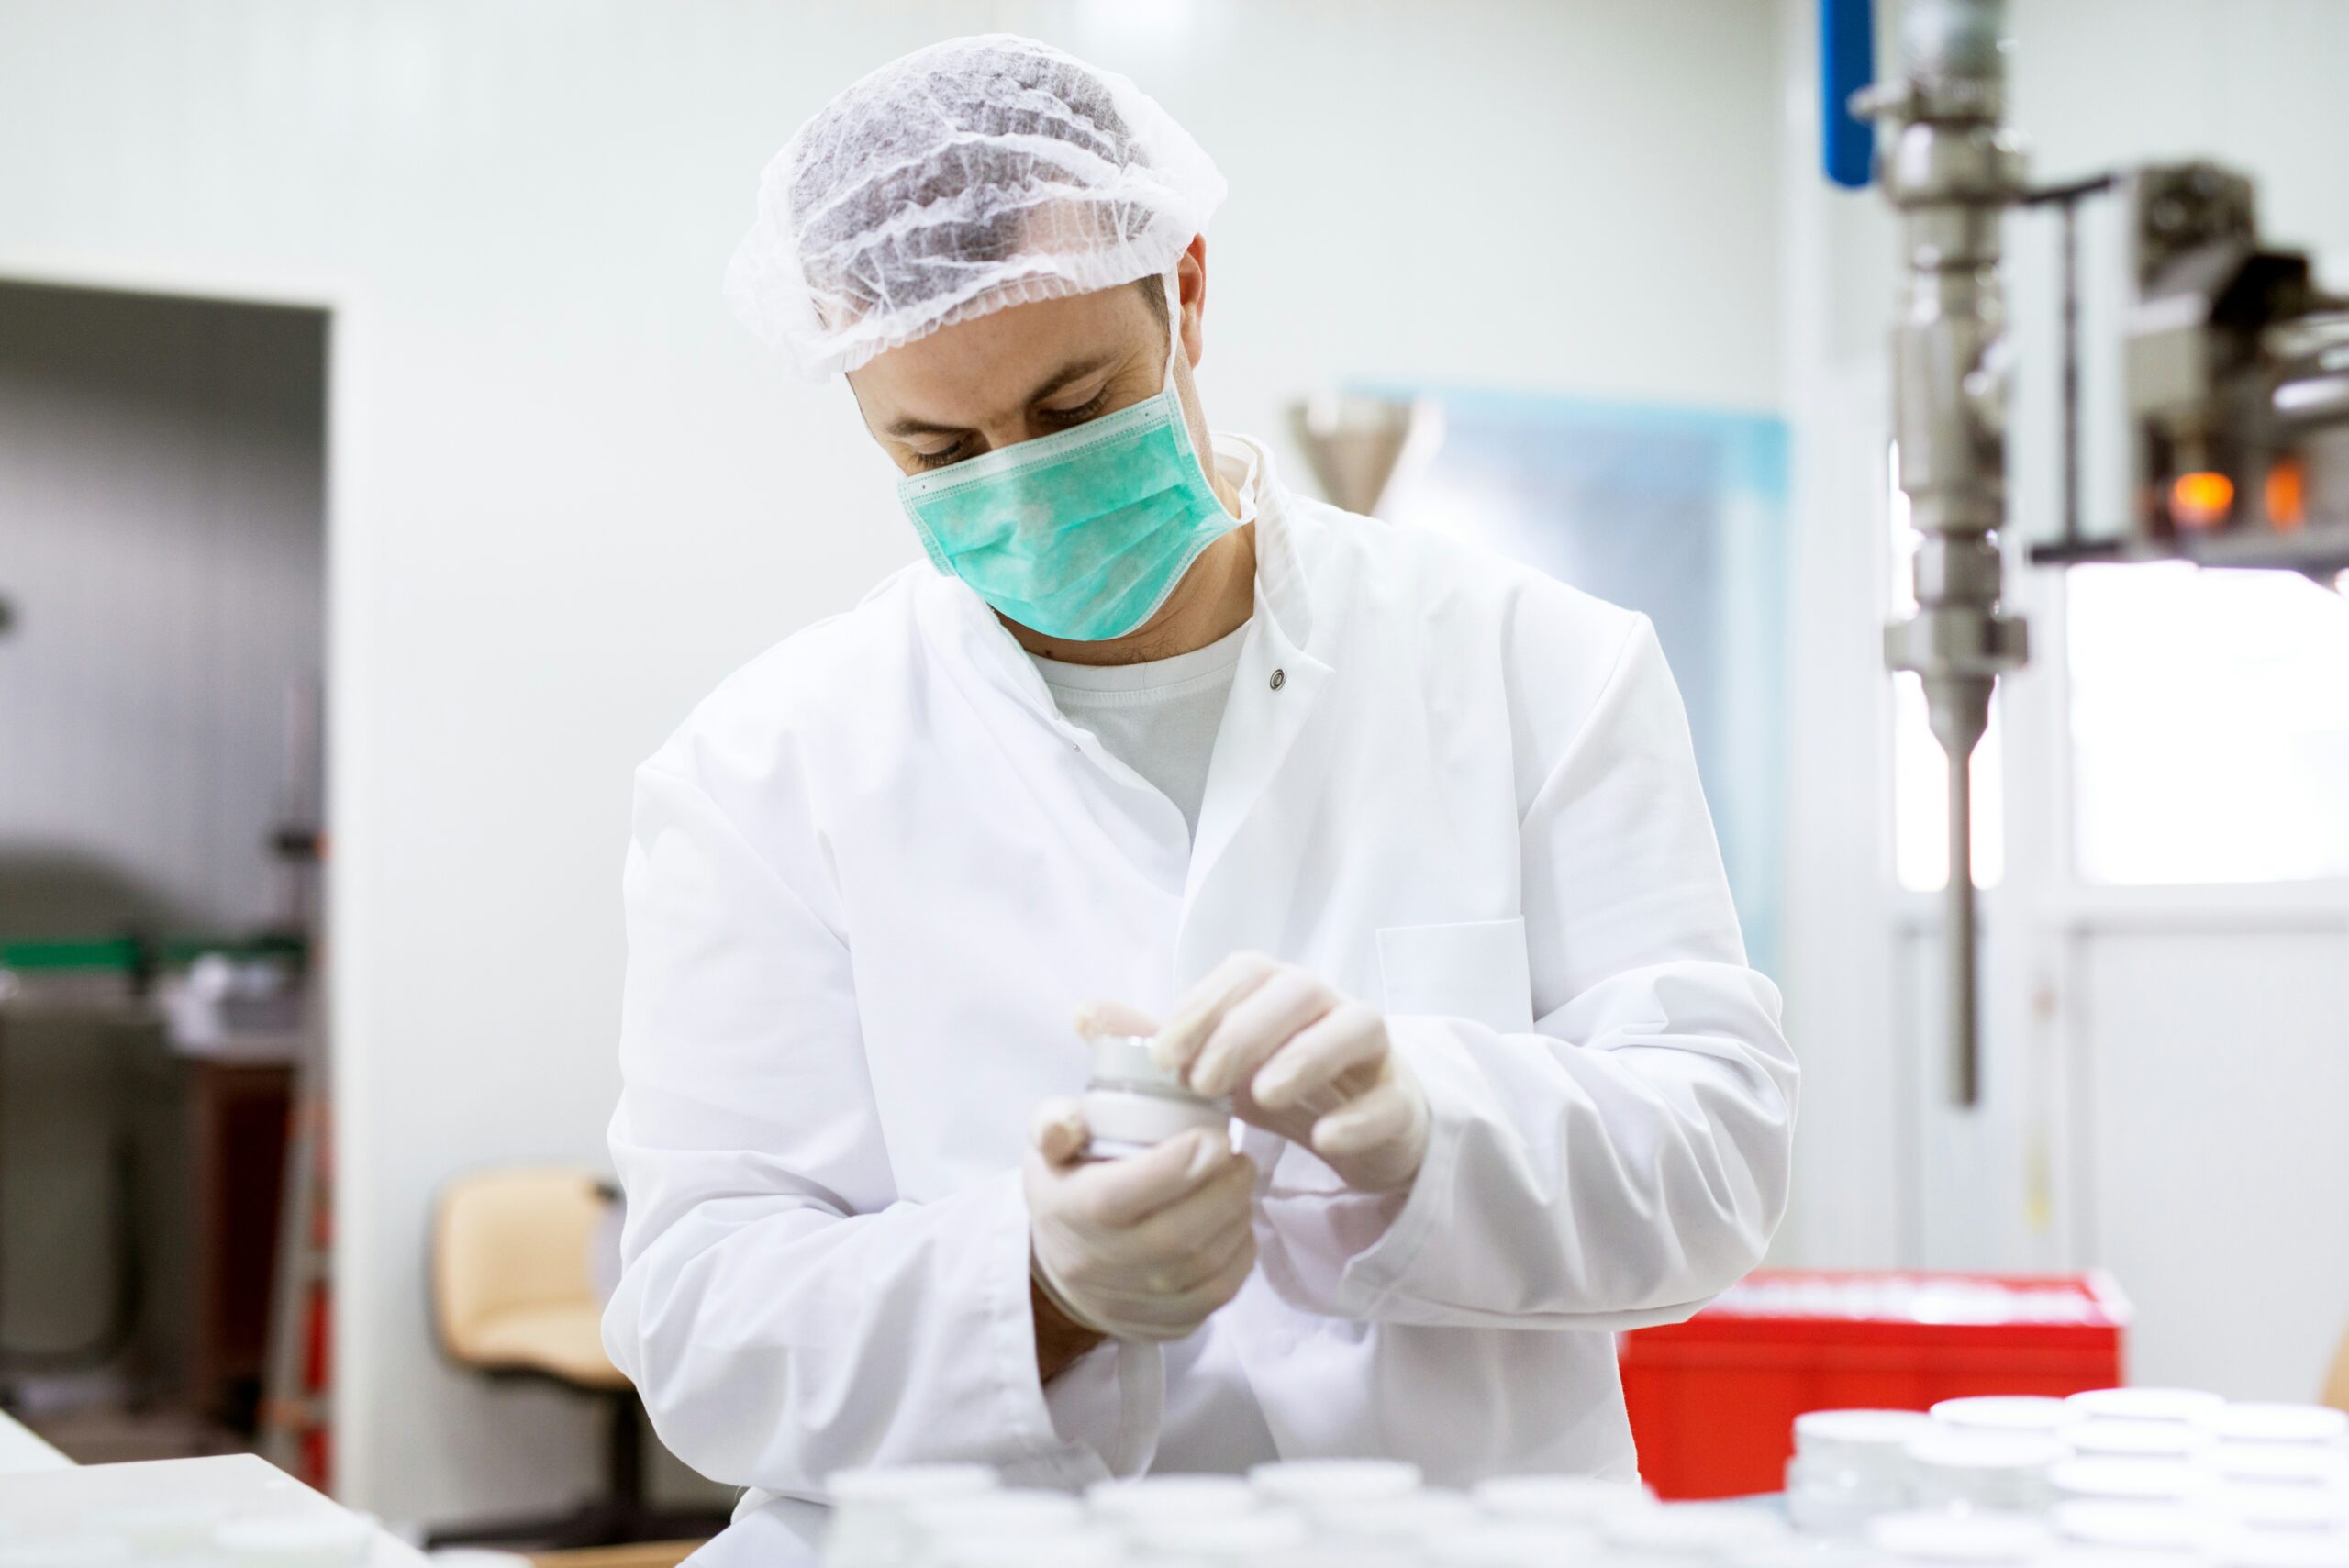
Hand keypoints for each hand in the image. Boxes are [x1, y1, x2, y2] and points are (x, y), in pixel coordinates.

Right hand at [1023, 1096, 1256, 1343]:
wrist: (1063, 1266)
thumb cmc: (1068, 1189)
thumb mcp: (1048, 1147)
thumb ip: (1053, 1123)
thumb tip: (1064, 1126)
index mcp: (1072, 1211)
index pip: (1120, 1196)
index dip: (1179, 1164)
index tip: (1216, 1137)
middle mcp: (1099, 1265)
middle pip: (1177, 1235)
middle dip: (1225, 1191)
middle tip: (1240, 1160)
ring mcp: (1133, 1303)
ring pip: (1205, 1266)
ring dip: (1237, 1218)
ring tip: (1239, 1186)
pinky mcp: (1164, 1324)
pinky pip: (1218, 1293)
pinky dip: (1241, 1254)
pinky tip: (1238, 1223)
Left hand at [1137, 954, 1430, 1193]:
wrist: (1359, 1128)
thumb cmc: (1278, 1082)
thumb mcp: (1214, 1063)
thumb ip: (1155, 1040)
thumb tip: (1084, 1014)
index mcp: (1279, 990)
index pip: (1244, 973)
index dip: (1203, 1006)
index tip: (1164, 1057)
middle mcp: (1329, 1006)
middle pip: (1297, 990)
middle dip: (1245, 1030)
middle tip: (1202, 1082)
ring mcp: (1371, 1051)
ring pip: (1354, 1027)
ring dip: (1306, 1056)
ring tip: (1263, 1097)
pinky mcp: (1399, 1100)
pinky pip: (1388, 1098)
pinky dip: (1358, 1115)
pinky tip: (1323, 1138)